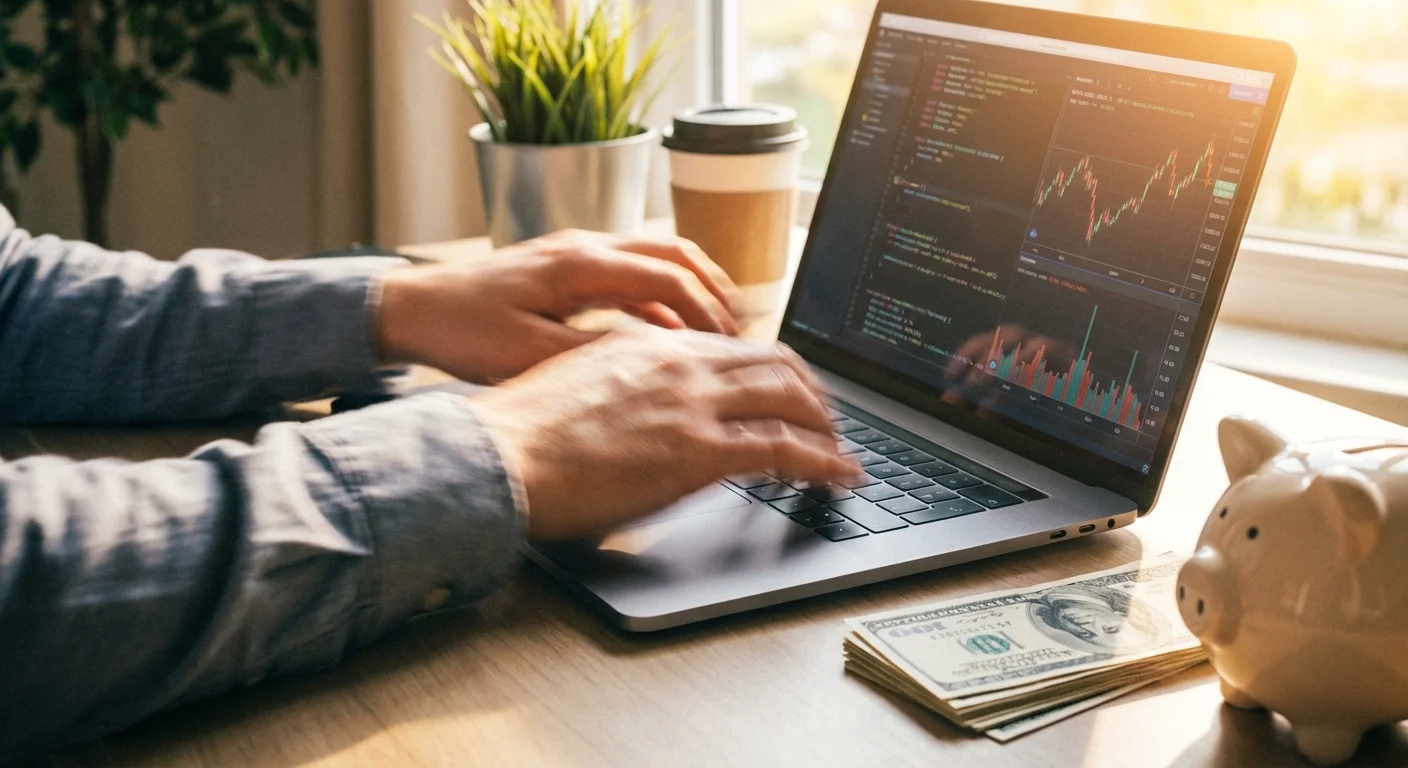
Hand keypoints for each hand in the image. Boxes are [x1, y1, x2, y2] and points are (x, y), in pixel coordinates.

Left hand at [376, 229, 741, 382]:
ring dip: (692, 289)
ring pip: (655, 257)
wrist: (411, 309)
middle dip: (715, 290)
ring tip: (719, 330)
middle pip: (673, 252)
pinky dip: (662, 296)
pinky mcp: (567, 267)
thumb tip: (651, 366)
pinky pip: (631, 272)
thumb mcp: (527, 357)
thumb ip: (591, 358)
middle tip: (740, 332)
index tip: (730, 343)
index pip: (666, 275)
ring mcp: (576, 252)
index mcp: (577, 265)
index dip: (706, 309)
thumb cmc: (460, 331)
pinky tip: (671, 333)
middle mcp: (583, 246)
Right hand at [470, 326, 859, 539]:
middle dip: (811, 390)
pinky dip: (824, 461)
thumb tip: (647, 406)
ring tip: (840, 447)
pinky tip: (840, 476)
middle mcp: (679, 362)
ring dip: (825, 424)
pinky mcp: (700, 450)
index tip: (784, 388)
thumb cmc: (521, 435)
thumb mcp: (579, 385)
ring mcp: (693, 403)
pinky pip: (784, 449)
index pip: (732, 345)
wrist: (498, 457)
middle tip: (826, 416)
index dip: (771, 368)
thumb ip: (624, 384)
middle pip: (774, 362)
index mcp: (649, 343)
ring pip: (789, 398)